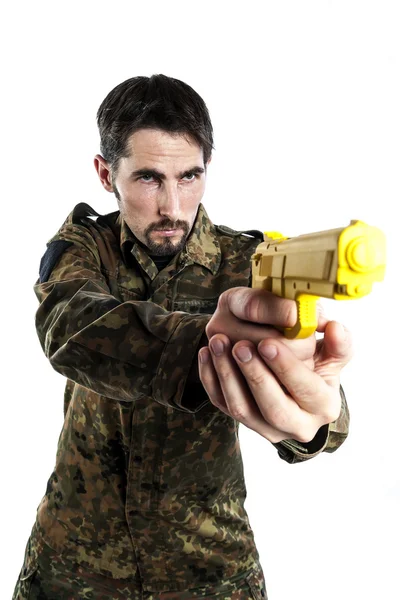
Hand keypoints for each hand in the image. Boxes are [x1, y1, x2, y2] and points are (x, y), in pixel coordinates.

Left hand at [199, 291, 352, 443]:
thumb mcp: (331, 352)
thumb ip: (338, 341)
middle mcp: (298, 425)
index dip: (287, 368)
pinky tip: (206, 352)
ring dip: (227, 375)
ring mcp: (267, 428)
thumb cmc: (314, 361)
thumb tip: (335, 328)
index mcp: (324, 406)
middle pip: (273, 409)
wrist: (291, 380)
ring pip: (242, 409)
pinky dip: (210, 378)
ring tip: (218, 342)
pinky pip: (221, 404)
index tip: (268, 342)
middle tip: (240, 345)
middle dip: (255, 376)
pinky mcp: (243, 421)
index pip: (307, 391)